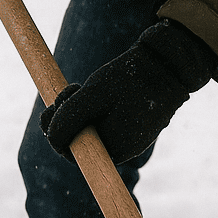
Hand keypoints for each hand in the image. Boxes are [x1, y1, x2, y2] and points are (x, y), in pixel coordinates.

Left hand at [40, 21, 217, 164]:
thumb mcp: (93, 94)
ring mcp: (128, 140)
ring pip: (89, 132)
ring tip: (78, 87)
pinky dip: (91, 109)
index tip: (53, 108)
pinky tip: (92, 91)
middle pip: (81, 143)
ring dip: (77, 111)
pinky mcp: (130, 128)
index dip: (57, 134)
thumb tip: (51, 137)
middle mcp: (123, 151)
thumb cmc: (131, 78)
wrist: (167, 64)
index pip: (74, 153)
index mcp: (116, 149)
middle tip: (67, 90)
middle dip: (66, 119)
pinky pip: (101, 125)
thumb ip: (69, 117)